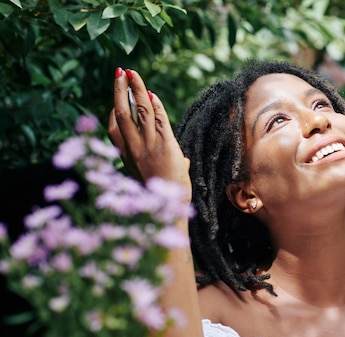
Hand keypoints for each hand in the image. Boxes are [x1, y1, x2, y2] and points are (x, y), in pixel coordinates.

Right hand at [107, 68, 191, 199]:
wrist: (169, 209)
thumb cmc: (165, 196)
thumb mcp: (159, 179)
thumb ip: (168, 165)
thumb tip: (183, 160)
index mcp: (127, 157)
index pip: (113, 129)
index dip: (115, 111)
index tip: (118, 98)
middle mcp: (133, 149)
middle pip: (121, 113)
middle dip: (119, 91)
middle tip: (119, 72)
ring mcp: (148, 145)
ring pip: (139, 111)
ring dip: (137, 89)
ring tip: (133, 73)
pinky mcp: (165, 144)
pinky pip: (158, 119)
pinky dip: (154, 105)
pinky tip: (152, 95)